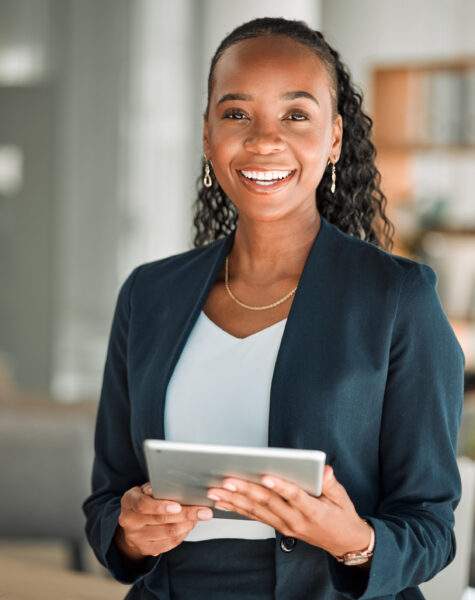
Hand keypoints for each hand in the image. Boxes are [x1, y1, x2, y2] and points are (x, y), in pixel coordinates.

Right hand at [115, 482, 212, 559]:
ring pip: (167, 533)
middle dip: (185, 514)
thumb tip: (169, 485)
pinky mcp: (145, 549)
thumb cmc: (144, 500)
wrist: (132, 523)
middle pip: (160, 520)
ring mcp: (136, 538)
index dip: (160, 506)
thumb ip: (156, 488)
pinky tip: (190, 525)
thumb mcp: (145, 489)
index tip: (178, 506)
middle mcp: (129, 521)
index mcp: (128, 502)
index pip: (142, 505)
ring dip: (187, 524)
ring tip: (200, 517)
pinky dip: (183, 534)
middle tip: (204, 511)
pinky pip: (169, 544)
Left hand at [206, 466, 372, 557]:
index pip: (294, 496)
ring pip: (256, 511)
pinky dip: (237, 509)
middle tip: (227, 480)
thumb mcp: (342, 498)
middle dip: (245, 490)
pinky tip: (222, 502)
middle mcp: (295, 520)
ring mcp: (285, 525)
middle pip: (268, 503)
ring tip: (216, 490)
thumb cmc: (341, 516)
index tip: (265, 476)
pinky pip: (255, 517)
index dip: (280, 486)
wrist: (343, 542)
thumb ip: (332, 484)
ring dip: (234, 500)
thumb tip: (325, 470)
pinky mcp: (279, 527)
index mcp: (312, 511)